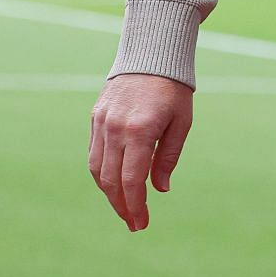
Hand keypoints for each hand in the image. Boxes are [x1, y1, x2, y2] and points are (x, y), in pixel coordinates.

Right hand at [89, 73, 193, 231]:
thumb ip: (168, 157)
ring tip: (124, 208)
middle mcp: (116, 128)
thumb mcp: (181, 122)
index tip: (142, 223)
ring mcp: (102, 122)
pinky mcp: (95, 117)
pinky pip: (94, 153)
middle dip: (122, 206)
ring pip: (98, 169)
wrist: (152, 53)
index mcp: (140, 130)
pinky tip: (113, 184)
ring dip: (109, 193)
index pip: (131, 180)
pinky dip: (101, 173)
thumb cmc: (174, 89)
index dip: (135, 205)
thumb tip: (159, 189)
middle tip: (133, 223)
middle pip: (111, 180)